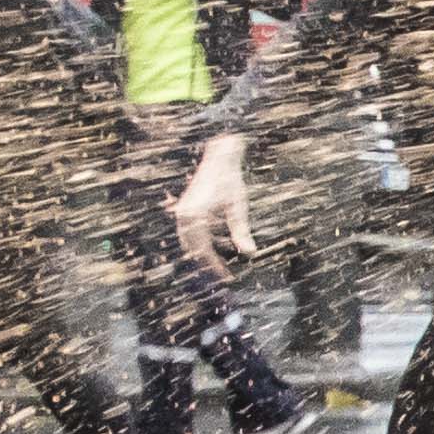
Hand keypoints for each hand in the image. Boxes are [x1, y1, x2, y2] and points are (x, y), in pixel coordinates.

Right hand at [169, 133, 256, 264]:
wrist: (219, 156)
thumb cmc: (230, 180)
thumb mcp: (238, 208)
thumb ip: (241, 232)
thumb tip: (250, 254)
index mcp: (194, 218)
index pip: (203, 252)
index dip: (216, 267)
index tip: (228, 278)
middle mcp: (184, 216)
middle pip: (194, 250)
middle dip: (210, 262)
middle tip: (226, 273)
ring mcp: (183, 212)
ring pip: (192, 241)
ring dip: (208, 250)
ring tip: (226, 257)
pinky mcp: (187, 208)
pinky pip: (193, 231)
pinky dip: (206, 239)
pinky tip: (223, 241)